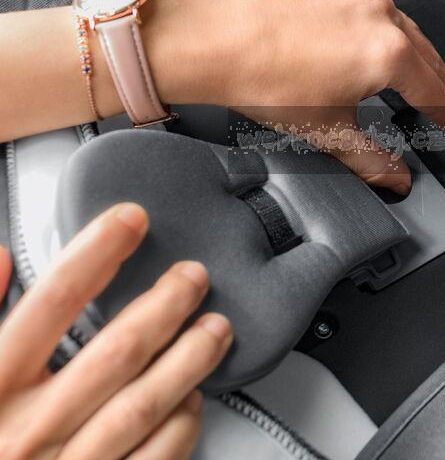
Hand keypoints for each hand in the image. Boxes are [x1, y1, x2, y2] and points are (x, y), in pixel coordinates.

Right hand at [0, 203, 231, 459]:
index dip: (96, 253)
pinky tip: (194, 399)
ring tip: (218, 328)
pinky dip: (179, 428)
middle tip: (195, 275)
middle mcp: (27, 430)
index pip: (52, 302)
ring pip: (142, 405)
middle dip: (164, 306)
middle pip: (115, 351)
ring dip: (188, 360)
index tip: (131, 219)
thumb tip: (3, 257)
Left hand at [147, 0, 444, 193]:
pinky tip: (387, 50)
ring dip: (426, 61)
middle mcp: (379, 17)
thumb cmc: (261, 74)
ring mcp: (356, 0)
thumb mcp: (326, 129)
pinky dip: (396, 40)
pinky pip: (382, 18)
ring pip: (409, 35)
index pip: (436, 92)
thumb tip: (394, 176)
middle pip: (431, 60)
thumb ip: (370, 159)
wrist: (212, 37)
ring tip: (432, 81)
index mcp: (388, 51)